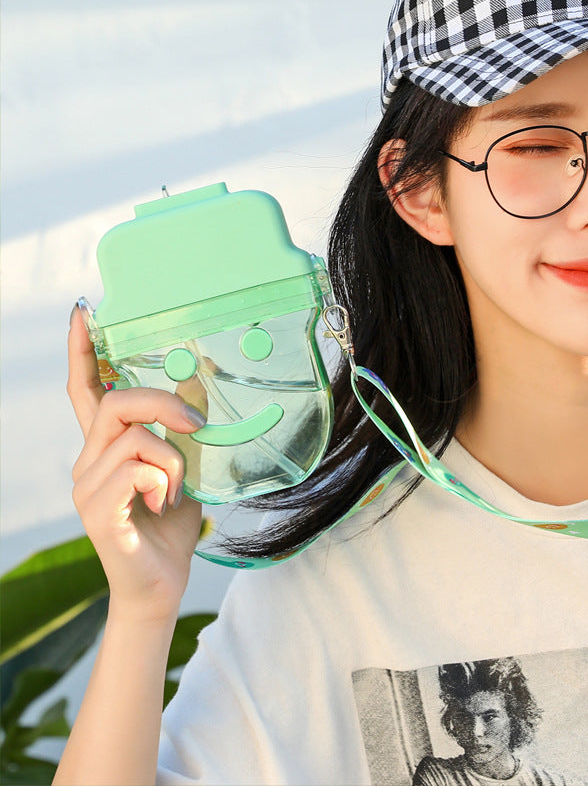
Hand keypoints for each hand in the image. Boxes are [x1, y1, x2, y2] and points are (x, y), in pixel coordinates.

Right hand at [67, 306, 205, 622]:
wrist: (162, 585)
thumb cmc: (170, 525)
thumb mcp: (184, 468)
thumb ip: (182, 432)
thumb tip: (197, 384)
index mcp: (106, 448)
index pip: (85, 389)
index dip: (82, 351)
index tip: (83, 312)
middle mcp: (87, 461)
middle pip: (114, 402)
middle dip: (162, 403)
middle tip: (196, 424)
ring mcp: (87, 487)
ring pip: (134, 437)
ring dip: (173, 459)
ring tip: (177, 490)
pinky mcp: (97, 511)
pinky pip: (135, 469)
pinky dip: (163, 480)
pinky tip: (164, 504)